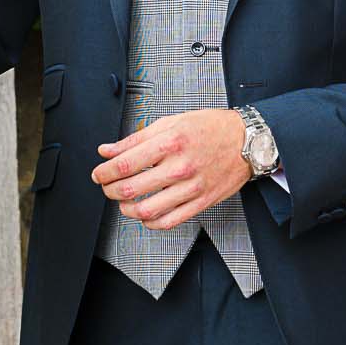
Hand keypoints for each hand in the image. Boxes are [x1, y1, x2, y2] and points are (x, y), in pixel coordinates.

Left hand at [90, 108, 249, 229]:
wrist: (246, 140)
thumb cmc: (210, 128)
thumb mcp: (170, 122)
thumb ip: (136, 138)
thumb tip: (107, 150)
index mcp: (170, 142)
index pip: (125, 164)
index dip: (104, 172)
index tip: (99, 174)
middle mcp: (179, 166)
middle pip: (130, 188)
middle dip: (110, 190)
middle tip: (107, 187)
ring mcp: (191, 187)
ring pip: (147, 210)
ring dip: (127, 209)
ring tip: (124, 203)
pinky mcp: (201, 202)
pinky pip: (169, 221)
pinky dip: (150, 222)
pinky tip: (145, 214)